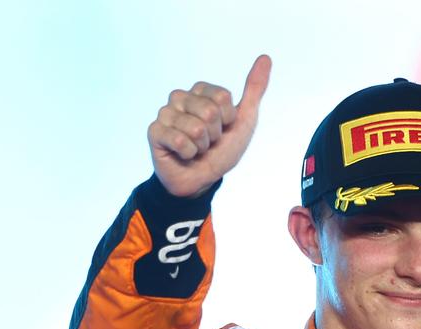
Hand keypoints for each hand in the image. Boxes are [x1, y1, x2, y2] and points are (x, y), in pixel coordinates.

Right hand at [148, 54, 271, 198]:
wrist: (204, 179)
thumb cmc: (223, 149)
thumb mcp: (244, 119)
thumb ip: (255, 89)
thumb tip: (265, 57)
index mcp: (200, 91)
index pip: (222, 97)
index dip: (229, 119)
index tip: (224, 128)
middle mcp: (180, 97)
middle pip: (210, 112)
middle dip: (215, 135)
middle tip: (208, 141)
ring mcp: (165, 114)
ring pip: (195, 128)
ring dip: (202, 147)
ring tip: (197, 149)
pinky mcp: (155, 132)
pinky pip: (180, 140)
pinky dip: (189, 154)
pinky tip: (184, 155)